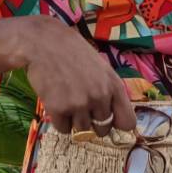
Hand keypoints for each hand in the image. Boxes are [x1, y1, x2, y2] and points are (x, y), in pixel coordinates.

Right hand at [17, 18, 137, 136]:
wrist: (43, 41)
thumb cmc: (73, 53)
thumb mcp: (101, 68)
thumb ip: (110, 92)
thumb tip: (115, 121)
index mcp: (114, 86)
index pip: (127, 122)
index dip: (117, 124)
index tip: (108, 121)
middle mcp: (100, 97)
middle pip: (103, 129)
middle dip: (93, 122)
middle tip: (81, 106)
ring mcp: (80, 104)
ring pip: (83, 131)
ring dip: (75, 121)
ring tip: (67, 100)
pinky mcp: (59, 109)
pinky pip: (64, 129)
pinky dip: (59, 120)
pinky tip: (56, 102)